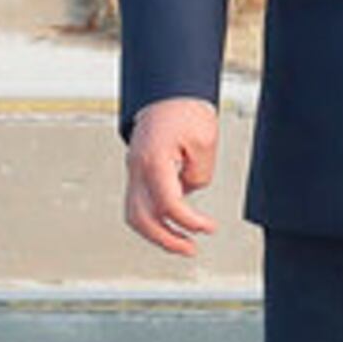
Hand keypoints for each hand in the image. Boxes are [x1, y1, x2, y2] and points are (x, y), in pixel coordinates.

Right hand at [123, 96, 222, 254]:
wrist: (169, 92)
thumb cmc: (186, 111)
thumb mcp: (204, 143)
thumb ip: (199, 176)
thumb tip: (188, 194)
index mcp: (153, 159)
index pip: (168, 204)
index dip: (190, 222)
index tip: (209, 228)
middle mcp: (137, 168)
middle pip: (141, 218)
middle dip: (166, 239)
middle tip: (190, 249)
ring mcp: (133, 170)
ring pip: (134, 214)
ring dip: (157, 233)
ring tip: (182, 244)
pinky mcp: (137, 172)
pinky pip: (138, 204)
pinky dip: (153, 219)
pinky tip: (173, 225)